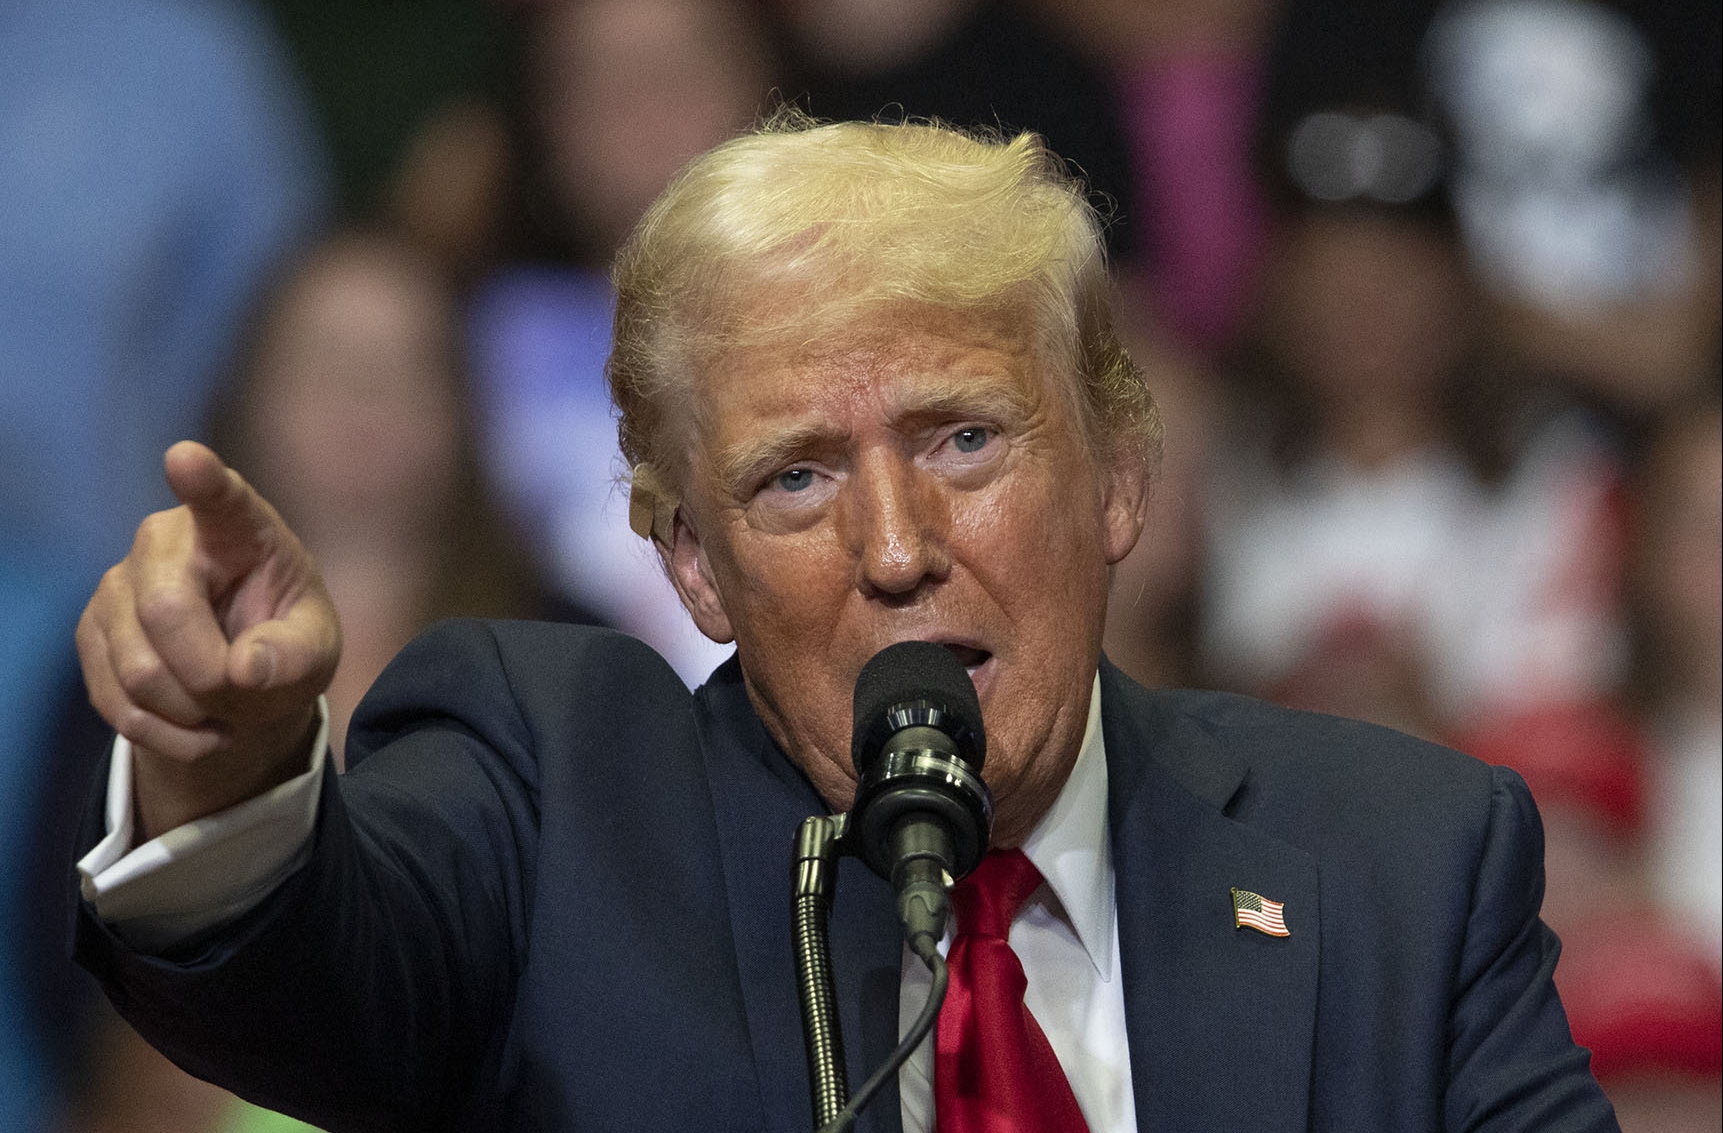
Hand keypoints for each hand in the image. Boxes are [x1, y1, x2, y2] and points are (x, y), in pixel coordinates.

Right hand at [77, 441, 341, 838]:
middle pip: (166, 614)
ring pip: (138, 670)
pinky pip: (118, 703)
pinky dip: (167, 734)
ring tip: (228, 709)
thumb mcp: (316, 650)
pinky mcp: (92, 632)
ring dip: (193, 712)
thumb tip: (245, 670)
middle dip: (212, 676)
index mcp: (239, 527)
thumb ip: (295, 656)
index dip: (202, 479)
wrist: (245, 675)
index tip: (187, 458)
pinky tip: (199, 727)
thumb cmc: (288, 641)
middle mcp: (164, 541)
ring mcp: (117, 585)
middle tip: (248, 691)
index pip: (219, 498)